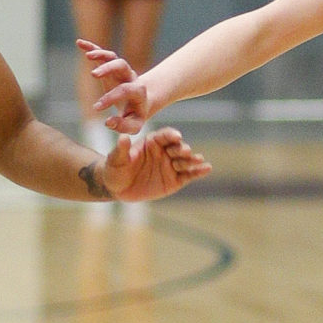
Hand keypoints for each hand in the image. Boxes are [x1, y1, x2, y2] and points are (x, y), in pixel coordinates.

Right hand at [82, 39, 151, 134]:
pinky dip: (92, 47)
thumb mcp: (134, 125)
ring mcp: (120, 70)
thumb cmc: (135, 115)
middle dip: (108, 68)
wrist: (142, 102)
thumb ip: (123, 126)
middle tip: (93, 75)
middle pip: (122, 66)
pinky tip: (79, 43)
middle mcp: (130, 77)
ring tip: (88, 56)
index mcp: (138, 91)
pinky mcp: (110, 66)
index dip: (112, 97)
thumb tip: (108, 122)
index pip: (126, 90)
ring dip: (101, 54)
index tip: (96, 108)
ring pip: (113, 57)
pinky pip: (102, 54)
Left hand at [96, 128, 211, 201]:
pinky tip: (207, 168)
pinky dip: (198, 172)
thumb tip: (122, 138)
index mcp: (153, 141)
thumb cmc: (115, 169)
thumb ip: (121, 149)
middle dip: (182, 149)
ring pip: (185, 161)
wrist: (118, 188)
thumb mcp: (116, 159)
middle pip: (178, 147)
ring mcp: (171, 166)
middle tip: (185, 151)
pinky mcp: (175, 180)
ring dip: (192, 160)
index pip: (165, 135)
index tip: (176, 136)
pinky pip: (189, 175)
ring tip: (198, 160)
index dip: (171, 135)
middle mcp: (165, 151)